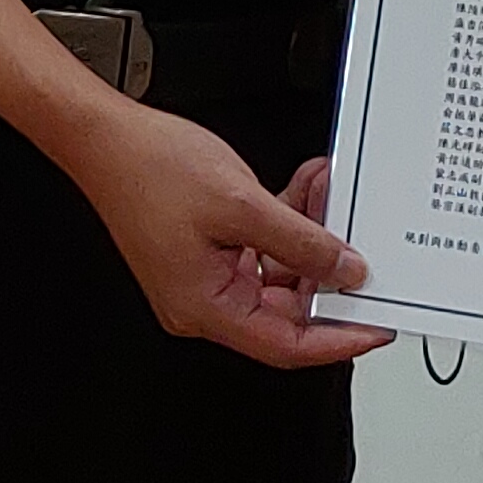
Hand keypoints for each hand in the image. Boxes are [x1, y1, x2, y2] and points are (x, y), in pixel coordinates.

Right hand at [58, 103, 390, 369]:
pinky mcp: (205, 249)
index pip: (288, 345)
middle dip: (328, 269)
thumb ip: (301, 242)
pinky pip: (259, 248)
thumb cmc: (147, 169)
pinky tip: (303, 190)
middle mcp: (202, 301)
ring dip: (308, 235)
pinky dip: (285, 222)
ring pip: (278, 272)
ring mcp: (203, 274)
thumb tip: (345, 271)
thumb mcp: (242, 204)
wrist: (103, 136)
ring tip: (328, 195)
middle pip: (286, 308)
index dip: (341, 339)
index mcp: (205, 307)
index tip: (378, 328)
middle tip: (363, 248)